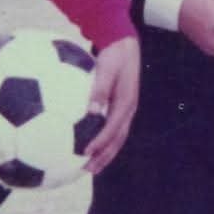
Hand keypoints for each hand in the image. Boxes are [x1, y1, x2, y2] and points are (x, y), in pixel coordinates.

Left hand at [82, 34, 139, 173]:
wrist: (124, 44)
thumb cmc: (114, 54)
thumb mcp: (106, 69)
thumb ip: (99, 89)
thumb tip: (91, 110)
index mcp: (126, 103)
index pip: (113, 129)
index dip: (100, 142)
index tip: (85, 152)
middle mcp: (128, 110)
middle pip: (117, 140)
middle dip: (104, 156)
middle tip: (89, 169)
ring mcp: (126, 110)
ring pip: (117, 137)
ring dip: (105, 153)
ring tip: (90, 165)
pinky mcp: (120, 107)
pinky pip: (112, 128)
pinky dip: (103, 140)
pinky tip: (90, 143)